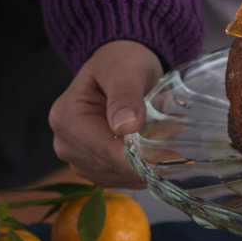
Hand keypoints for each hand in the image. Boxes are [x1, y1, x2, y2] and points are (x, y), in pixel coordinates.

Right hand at [49, 40, 163, 187]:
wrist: (119, 65)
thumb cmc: (121, 62)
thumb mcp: (126, 69)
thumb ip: (125, 96)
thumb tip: (125, 126)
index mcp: (67, 118)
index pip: (104, 151)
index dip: (139, 159)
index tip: (172, 159)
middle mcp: (65, 142)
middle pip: (111, 166)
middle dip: (146, 158)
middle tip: (176, 138)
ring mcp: (77, 157)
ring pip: (119, 176)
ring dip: (146, 163)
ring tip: (166, 135)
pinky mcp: (92, 166)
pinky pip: (121, 177)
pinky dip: (142, 166)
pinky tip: (155, 146)